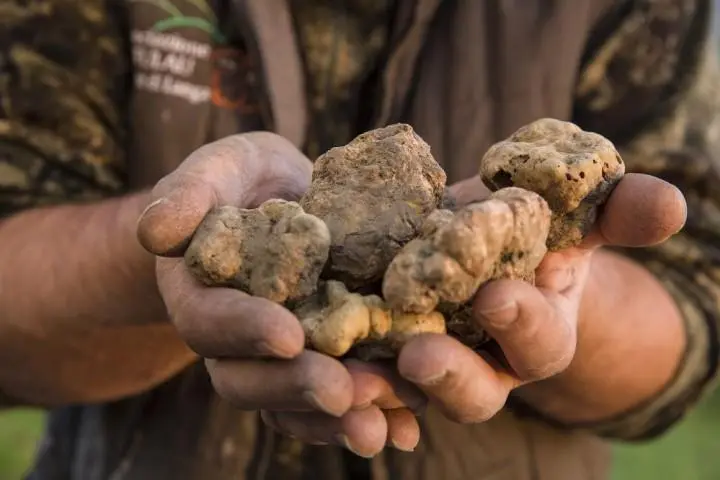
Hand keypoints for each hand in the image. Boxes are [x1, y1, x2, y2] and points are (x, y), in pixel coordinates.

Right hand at [136, 132, 358, 443]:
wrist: (283, 199)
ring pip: (293, 404)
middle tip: (342, 391)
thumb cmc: (246, 180)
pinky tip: (408, 428)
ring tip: (385, 425)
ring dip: (337, 418)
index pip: (207, 320)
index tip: (287, 334)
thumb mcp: (220, 169)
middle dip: (295, 387)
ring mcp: (274, 359)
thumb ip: (190, 193)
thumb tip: (155, 231)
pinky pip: (335, 401)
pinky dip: (371, 416)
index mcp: (199, 292)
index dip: (243, 329)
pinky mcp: (318, 362)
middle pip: (248, 381)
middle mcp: (231, 339)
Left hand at [262, 173, 684, 454]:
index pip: (533, 345)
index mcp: (529, 338)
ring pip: (402, 396)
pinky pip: (351, 381)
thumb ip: (608, 211)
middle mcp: (478, 367)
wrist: (472, 245)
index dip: (519, 324)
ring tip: (344, 380)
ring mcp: (422, 367)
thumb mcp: (564, 216)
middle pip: (468, 391)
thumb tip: (670, 202)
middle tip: (418, 354)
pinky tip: (301, 364)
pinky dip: (330, 383)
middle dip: (448, 375)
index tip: (495, 295)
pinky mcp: (372, 357)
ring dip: (375, 393)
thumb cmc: (527, 231)